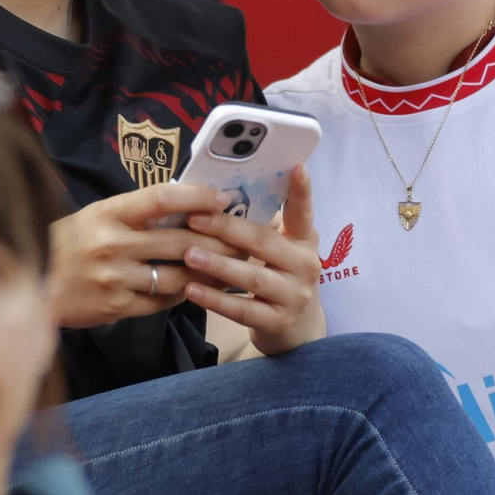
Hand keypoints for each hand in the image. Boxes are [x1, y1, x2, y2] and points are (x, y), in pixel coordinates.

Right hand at [48, 184, 240, 329]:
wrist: (32, 284)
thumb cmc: (68, 244)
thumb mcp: (96, 216)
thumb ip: (135, 213)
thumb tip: (185, 206)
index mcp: (108, 213)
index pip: (162, 198)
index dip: (197, 196)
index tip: (223, 198)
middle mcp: (112, 244)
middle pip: (180, 240)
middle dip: (218, 240)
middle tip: (242, 239)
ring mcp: (115, 278)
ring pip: (178, 275)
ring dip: (209, 271)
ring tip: (230, 267)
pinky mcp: (116, 307)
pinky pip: (162, 300)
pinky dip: (183, 293)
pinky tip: (197, 288)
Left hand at [181, 165, 326, 355]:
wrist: (297, 328)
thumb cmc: (279, 276)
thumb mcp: (282, 249)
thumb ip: (261, 226)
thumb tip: (218, 195)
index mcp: (304, 239)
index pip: (303, 211)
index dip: (302, 190)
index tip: (296, 167)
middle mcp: (305, 265)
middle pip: (264, 242)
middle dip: (227, 229)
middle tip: (194, 218)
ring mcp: (294, 296)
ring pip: (252, 277)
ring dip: (217, 265)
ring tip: (188, 254)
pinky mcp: (278, 322)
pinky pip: (242, 310)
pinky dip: (215, 300)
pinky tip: (191, 290)